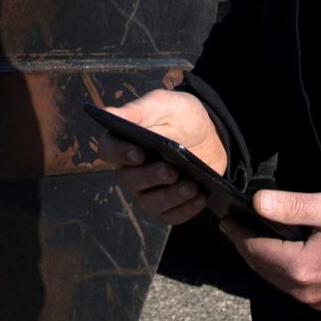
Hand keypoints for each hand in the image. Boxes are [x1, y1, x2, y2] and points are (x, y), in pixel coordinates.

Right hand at [93, 89, 229, 226]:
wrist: (212, 134)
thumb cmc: (182, 116)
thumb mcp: (163, 104)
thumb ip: (138, 110)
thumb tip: (109, 113)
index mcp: (124, 141)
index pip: (108, 150)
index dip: (119, 154)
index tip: (139, 153)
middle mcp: (131, 169)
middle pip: (128, 180)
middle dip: (150, 177)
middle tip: (171, 171)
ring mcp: (149, 189)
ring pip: (148, 203)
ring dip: (169, 198)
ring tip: (192, 186)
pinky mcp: (168, 204)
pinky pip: (170, 215)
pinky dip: (185, 209)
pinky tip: (200, 197)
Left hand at [226, 191, 320, 309]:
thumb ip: (292, 206)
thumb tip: (256, 202)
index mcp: (299, 266)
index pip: (254, 249)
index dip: (237, 232)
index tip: (226, 217)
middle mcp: (300, 289)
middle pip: (260, 267)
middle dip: (244, 245)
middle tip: (233, 225)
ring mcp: (311, 299)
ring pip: (272, 279)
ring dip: (258, 258)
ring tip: (250, 236)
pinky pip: (288, 286)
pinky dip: (275, 269)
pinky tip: (277, 254)